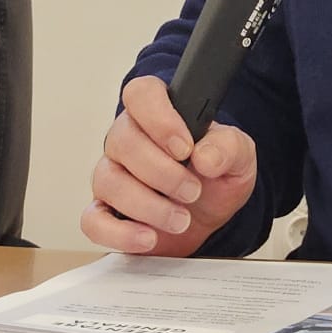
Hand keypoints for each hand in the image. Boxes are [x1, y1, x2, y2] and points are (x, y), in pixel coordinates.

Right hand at [80, 75, 257, 254]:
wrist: (208, 217)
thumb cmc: (215, 177)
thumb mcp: (238, 157)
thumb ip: (229, 147)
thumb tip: (206, 156)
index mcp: (158, 113)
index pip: (141, 94)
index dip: (160, 119)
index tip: (185, 147)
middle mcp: (127, 139)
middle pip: (124, 141)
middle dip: (162, 172)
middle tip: (192, 191)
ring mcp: (111, 175)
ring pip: (109, 181)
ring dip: (148, 205)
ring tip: (181, 219)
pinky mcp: (104, 213)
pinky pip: (93, 221)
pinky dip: (120, 232)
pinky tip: (149, 237)